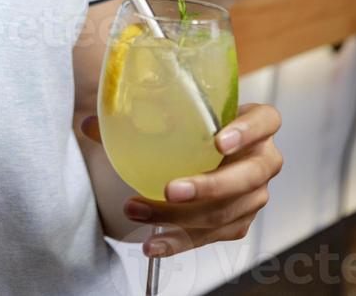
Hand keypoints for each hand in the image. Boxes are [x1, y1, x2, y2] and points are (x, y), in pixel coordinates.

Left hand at [82, 102, 282, 257]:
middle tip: (170, 190)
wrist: (211, 148)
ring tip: (140, 212)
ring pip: (227, 212)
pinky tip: (153, 243)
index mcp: (257, 123)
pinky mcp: (241, 221)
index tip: (217, 141)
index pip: (265, 121)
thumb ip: (138, 115)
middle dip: (207, 186)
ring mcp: (256, 194)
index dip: (247, 131)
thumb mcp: (179, 112)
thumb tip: (90, 123)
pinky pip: (213, 236)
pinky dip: (181, 240)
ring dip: (181, 218)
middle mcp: (263, 159)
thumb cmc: (196, 124)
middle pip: (246, 177)